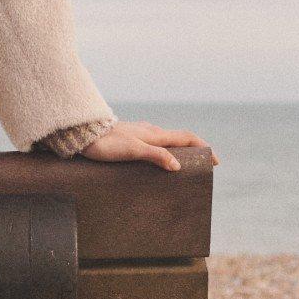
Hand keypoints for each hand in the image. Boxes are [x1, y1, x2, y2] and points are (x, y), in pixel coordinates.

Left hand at [79, 119, 217, 172]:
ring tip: (182, 167)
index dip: (203, 148)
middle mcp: (150, 131)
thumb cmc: (106, 144)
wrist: (83, 134)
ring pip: (165, 141)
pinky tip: (156, 162)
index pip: (186, 138)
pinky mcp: (129, 139)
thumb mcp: (133, 151)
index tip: (215, 160)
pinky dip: (163, 152)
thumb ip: (155, 156)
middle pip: (178, 139)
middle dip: (193, 150)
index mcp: (155, 134)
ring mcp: (140, 134)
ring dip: (178, 152)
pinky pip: (153, 144)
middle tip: (201, 165)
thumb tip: (178, 166)